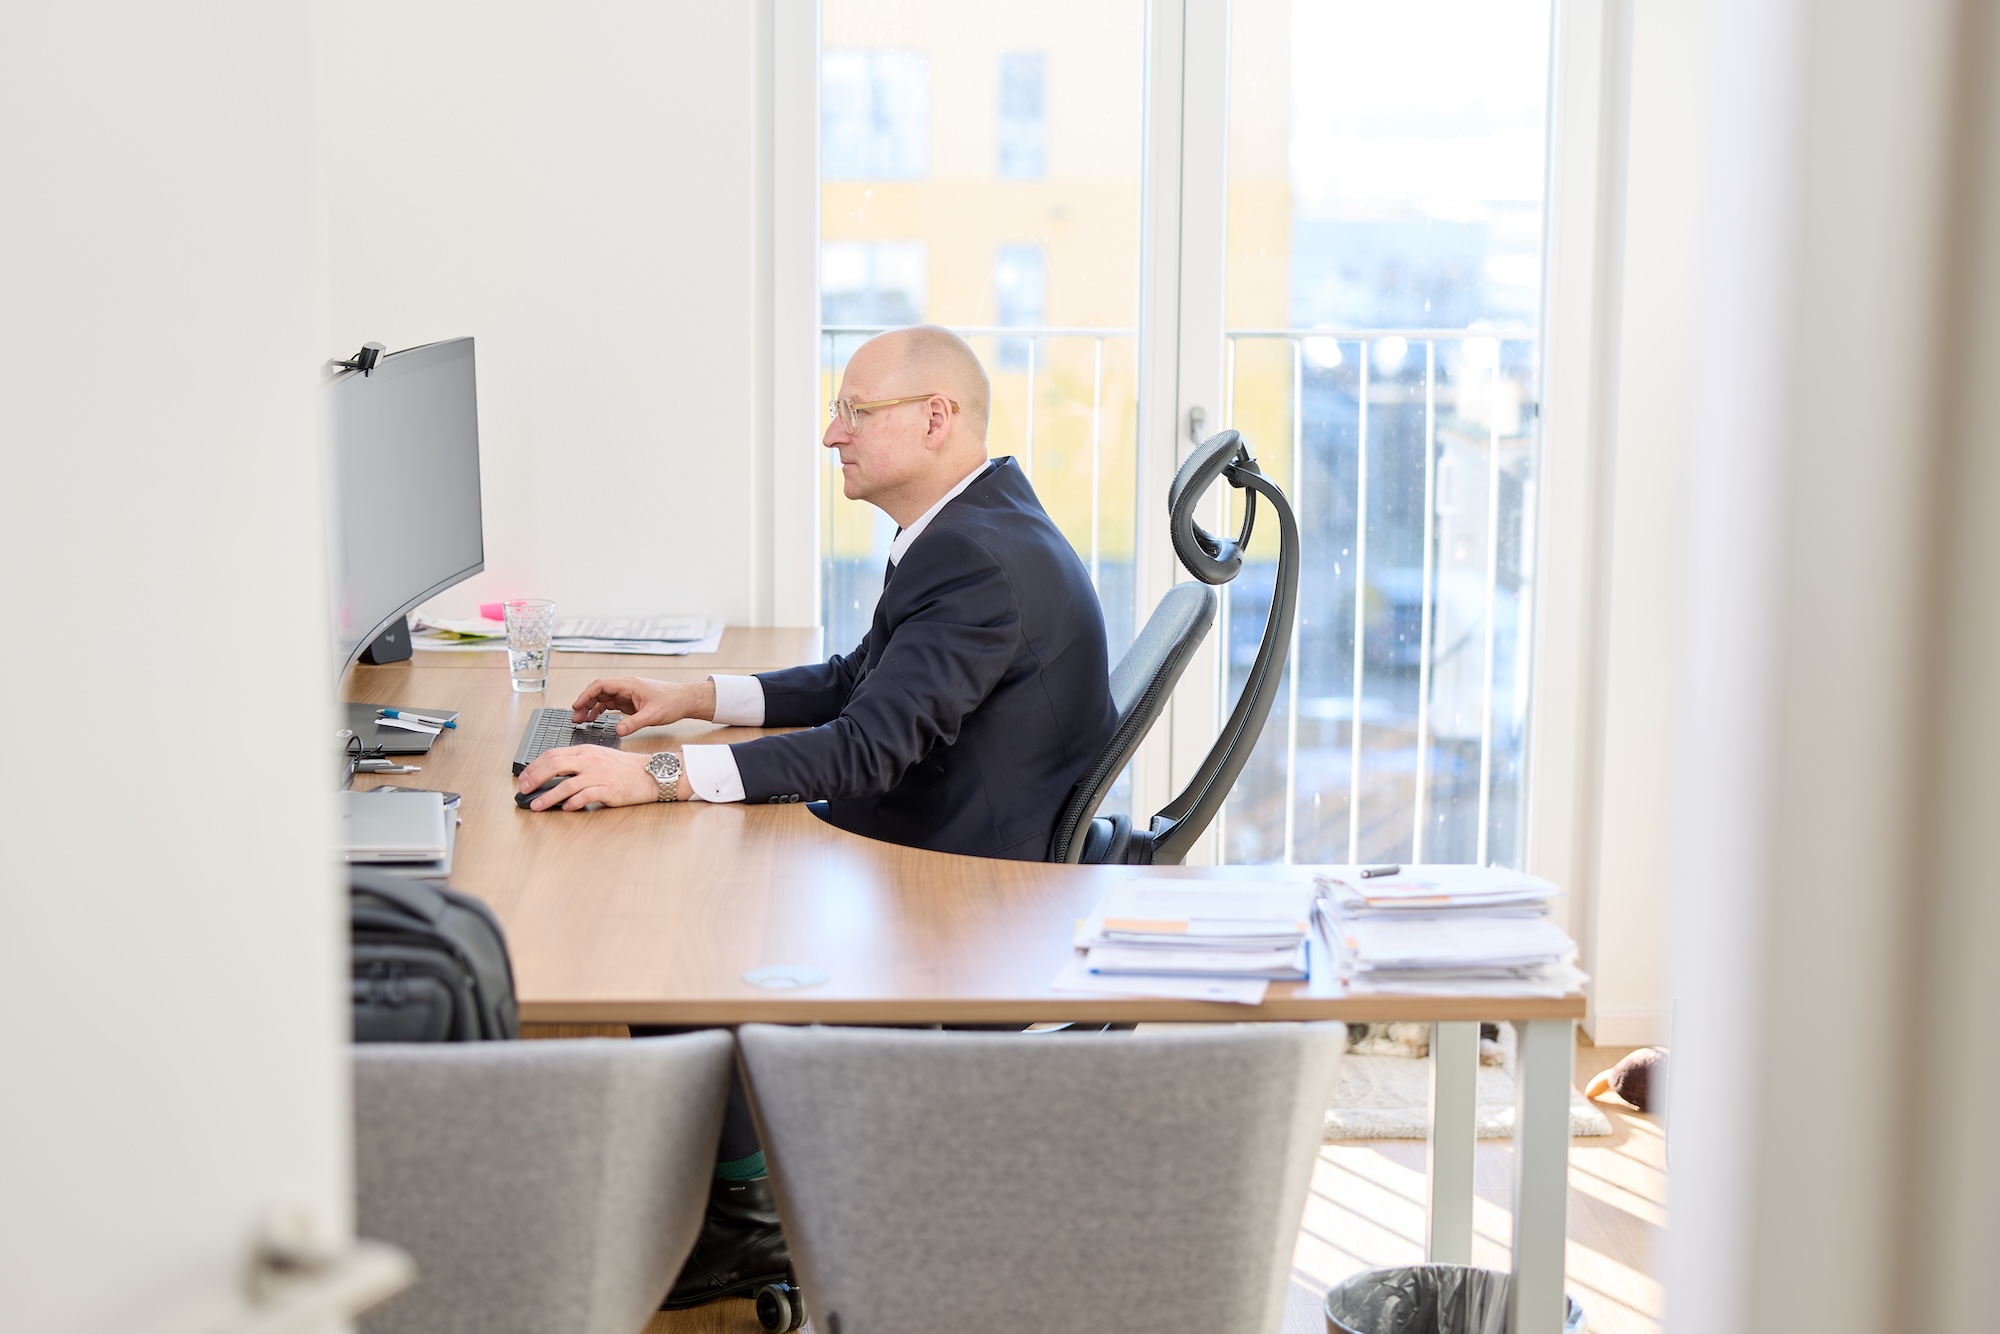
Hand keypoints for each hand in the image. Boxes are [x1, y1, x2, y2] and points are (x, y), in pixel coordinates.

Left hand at [516, 744, 675, 810]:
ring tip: (537, 806)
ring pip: (566, 784)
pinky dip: (572, 803)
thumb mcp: (599, 756)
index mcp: (585, 751)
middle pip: (554, 766)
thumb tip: (552, 773)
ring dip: (548, 797)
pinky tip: (565, 808)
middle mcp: (590, 761)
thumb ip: (577, 762)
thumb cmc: (624, 768)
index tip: (524, 778)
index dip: (534, 767)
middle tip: (523, 790)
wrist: (649, 773)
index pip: (552, 754)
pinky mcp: (608, 790)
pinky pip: (585, 796)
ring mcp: (599, 775)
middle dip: (534, 779)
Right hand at [570, 676, 715, 735]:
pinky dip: (601, 711)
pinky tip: (594, 719)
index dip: (586, 695)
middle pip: (599, 692)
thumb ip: (634, 723)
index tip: (577, 706)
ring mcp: (627, 694)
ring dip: (591, 708)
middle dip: (585, 703)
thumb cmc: (672, 701)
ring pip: (604, 698)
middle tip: (576, 717)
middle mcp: (626, 687)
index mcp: (629, 685)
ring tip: (581, 720)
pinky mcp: (630, 702)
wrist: (685, 700)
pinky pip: (611, 704)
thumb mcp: (652, 715)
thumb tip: (618, 731)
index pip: (601, 685)